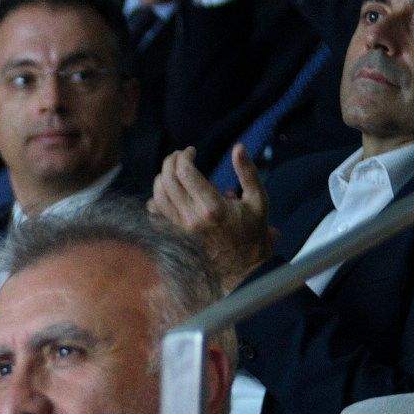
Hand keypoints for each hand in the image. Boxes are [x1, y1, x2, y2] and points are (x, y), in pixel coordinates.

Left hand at [149, 144, 271, 287]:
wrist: (242, 265)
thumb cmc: (252, 230)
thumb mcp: (258, 199)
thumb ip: (248, 172)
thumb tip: (238, 147)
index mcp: (213, 207)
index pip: (186, 173)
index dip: (185, 156)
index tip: (191, 150)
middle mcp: (192, 218)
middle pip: (167, 181)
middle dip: (170, 162)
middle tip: (179, 155)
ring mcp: (180, 228)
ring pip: (157, 196)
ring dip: (161, 177)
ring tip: (173, 170)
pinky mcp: (175, 235)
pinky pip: (156, 214)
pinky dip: (156, 199)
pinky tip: (167, 192)